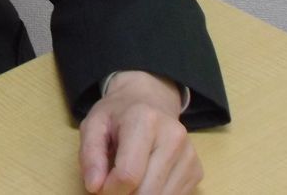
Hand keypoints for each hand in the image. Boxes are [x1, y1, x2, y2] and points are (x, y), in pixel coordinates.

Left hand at [78, 71, 201, 194]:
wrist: (149, 100)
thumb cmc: (118, 115)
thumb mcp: (93, 124)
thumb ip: (90, 154)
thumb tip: (95, 186)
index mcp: (144, 120)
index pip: (128, 174)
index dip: (110, 189)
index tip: (100, 186)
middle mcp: (172, 137)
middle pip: (147, 192)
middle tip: (113, 185)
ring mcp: (189, 155)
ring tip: (129, 180)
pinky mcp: (197, 170)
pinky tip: (146, 180)